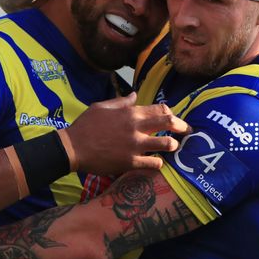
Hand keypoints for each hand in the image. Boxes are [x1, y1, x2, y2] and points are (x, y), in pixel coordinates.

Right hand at [65, 93, 189, 175]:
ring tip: (173, 147)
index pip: (160, 109)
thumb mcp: (102, 106)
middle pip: (168, 123)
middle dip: (181, 127)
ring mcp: (135, 145)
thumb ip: (121, 101)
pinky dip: (159, 163)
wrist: (73, 148)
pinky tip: (158, 163)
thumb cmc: (85, 125)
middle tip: (186, 131)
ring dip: (172, 145)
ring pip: (166, 144)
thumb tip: (135, 95)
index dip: (171, 113)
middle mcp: (136, 127)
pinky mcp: (130, 162)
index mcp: (130, 112)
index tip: (174, 118)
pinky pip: (154, 163)